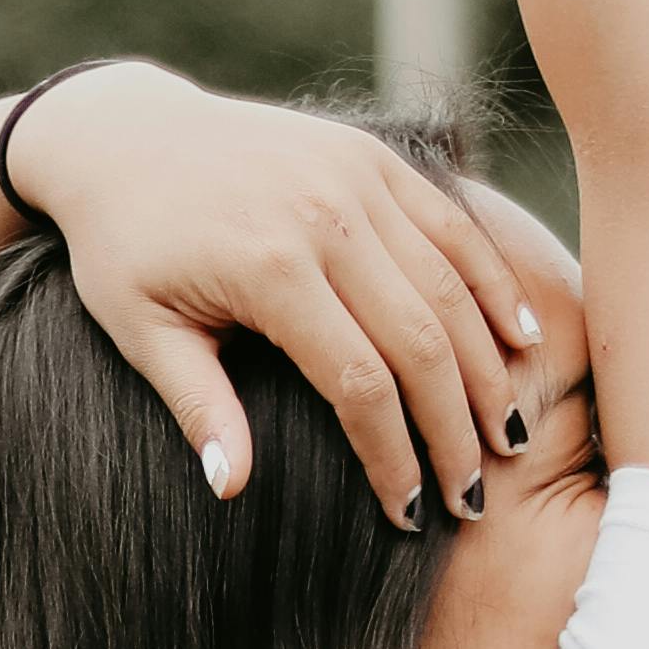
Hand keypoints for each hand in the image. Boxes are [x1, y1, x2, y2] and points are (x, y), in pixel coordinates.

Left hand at [20, 64, 545, 527]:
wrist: (124, 135)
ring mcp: (357, 179)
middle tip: (474, 495)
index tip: (410, 514)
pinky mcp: (374, 157)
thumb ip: (197, 406)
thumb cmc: (125, 247)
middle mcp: (325, 217)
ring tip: (509, 438)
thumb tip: (233, 489)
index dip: (394, 458)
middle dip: (457, 429)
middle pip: (422, 343)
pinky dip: (494, 284)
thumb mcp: (142, 330)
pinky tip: (524, 341)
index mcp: (268, 268)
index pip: (360, 385)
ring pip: (451, 287)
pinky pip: (453, 226)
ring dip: (490, 370)